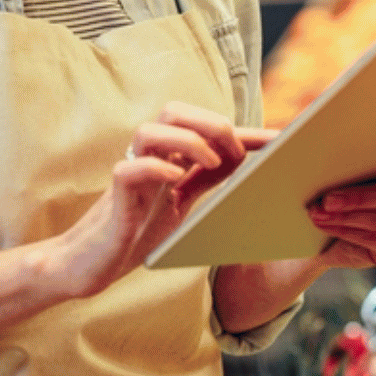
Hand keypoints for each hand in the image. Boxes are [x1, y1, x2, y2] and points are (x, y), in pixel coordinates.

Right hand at [46, 103, 274, 298]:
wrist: (94, 263)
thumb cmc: (138, 231)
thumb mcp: (183, 204)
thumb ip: (207, 181)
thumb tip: (250, 167)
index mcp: (168, 157)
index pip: (207, 132)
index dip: (246, 132)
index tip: (282, 140)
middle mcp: (148, 157)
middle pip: (174, 111)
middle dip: (210, 124)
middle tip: (236, 152)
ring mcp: (129, 173)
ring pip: (149, 130)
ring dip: (186, 140)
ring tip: (212, 163)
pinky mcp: (114, 196)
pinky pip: (129, 169)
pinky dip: (155, 169)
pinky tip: (176, 180)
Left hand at [306, 138, 375, 269]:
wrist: (331, 219)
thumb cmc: (341, 177)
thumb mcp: (347, 158)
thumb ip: (354, 148)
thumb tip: (327, 142)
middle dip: (362, 196)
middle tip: (328, 199)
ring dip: (346, 216)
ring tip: (318, 212)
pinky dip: (347, 231)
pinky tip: (326, 225)